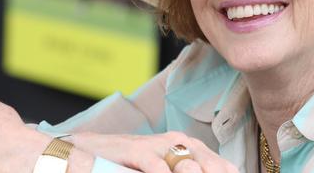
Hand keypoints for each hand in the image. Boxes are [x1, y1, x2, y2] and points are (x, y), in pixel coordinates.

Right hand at [70, 131, 238, 172]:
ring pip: (189, 167)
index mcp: (191, 148)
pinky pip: (158, 168)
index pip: (224, 168)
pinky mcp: (138, 149)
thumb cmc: (131, 164)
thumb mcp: (164, 170)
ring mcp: (159, 145)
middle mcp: (179, 143)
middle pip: (213, 167)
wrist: (90, 150)